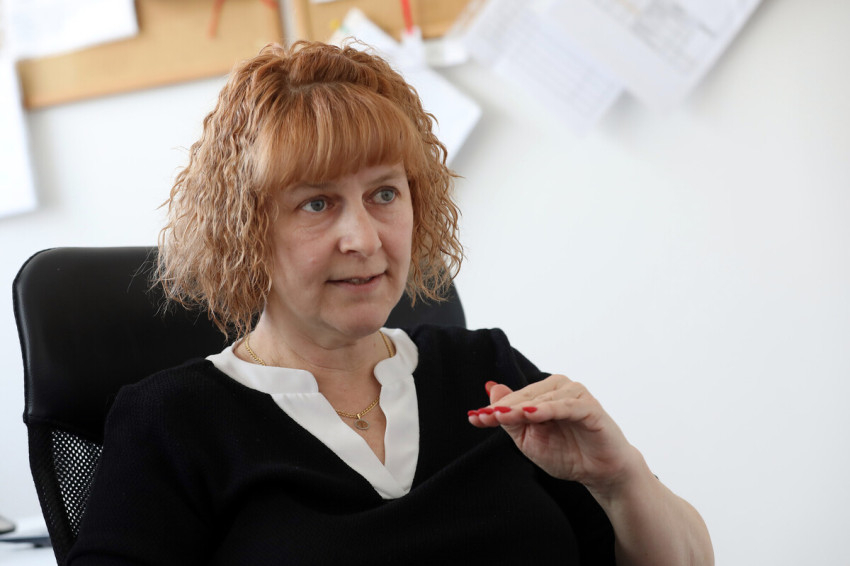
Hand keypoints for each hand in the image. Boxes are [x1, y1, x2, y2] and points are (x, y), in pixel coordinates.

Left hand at [468, 374, 639, 494]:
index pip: (512, 399)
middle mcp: (559, 387)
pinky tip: (531, 414)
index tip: (473, 419)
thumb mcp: (530, 440)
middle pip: (524, 395)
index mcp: (543, 393)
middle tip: (485, 418)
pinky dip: (548, 409)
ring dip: (521, 407)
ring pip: (542, 398)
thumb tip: (491, 389)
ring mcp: (576, 395)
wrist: (600, 473)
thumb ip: (512, 417)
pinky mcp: (590, 408)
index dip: (492, 409)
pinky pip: (566, 406)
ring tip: (501, 416)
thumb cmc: (567, 453)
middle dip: (503, 408)